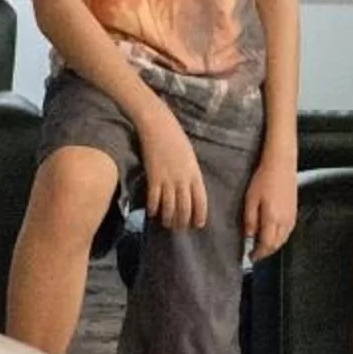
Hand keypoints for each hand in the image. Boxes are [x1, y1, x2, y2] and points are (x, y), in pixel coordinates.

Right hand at [137, 117, 210, 231]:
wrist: (158, 125)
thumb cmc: (176, 138)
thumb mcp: (190, 157)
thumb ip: (191, 174)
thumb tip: (189, 189)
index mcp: (195, 174)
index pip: (200, 201)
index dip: (199, 215)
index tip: (198, 225)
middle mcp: (183, 180)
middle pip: (185, 207)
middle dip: (183, 221)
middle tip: (180, 228)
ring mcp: (167, 179)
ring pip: (169, 206)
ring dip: (168, 218)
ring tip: (166, 223)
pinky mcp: (153, 176)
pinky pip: (154, 198)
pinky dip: (153, 208)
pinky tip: (152, 213)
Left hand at [241, 150, 298, 261]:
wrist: (281, 164)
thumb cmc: (265, 178)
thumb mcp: (250, 199)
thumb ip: (249, 220)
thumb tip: (248, 236)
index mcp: (272, 219)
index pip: (266, 245)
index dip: (258, 254)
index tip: (251, 256)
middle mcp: (285, 221)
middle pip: (276, 245)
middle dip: (266, 252)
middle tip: (255, 253)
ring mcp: (291, 217)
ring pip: (283, 240)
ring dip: (273, 246)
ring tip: (262, 245)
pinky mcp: (294, 212)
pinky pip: (288, 232)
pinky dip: (280, 238)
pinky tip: (273, 234)